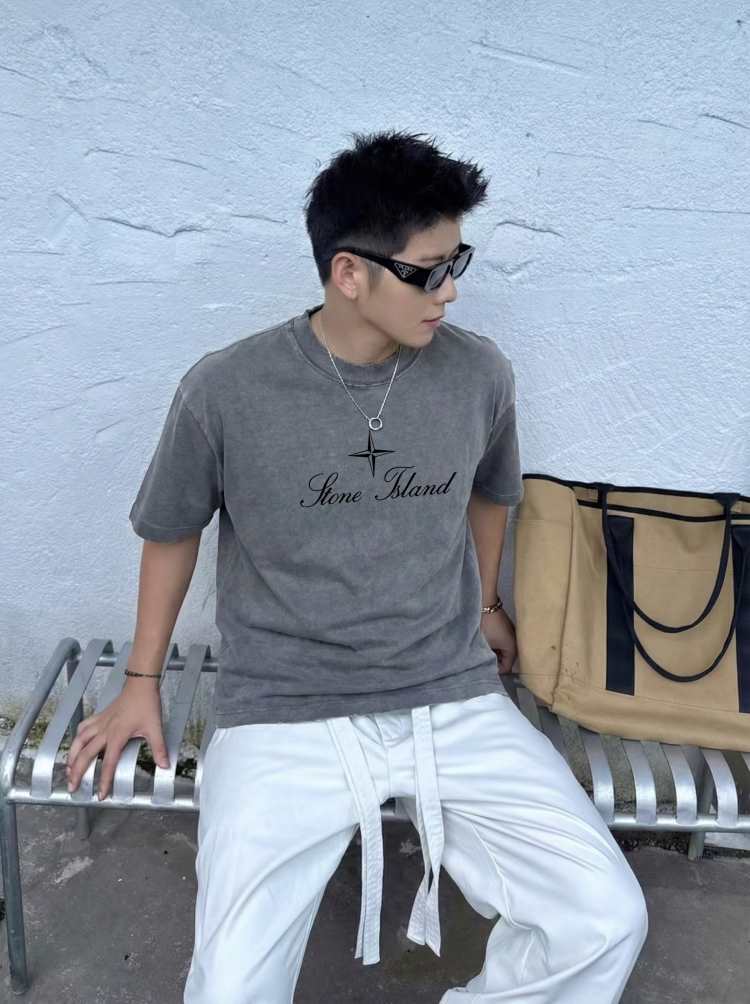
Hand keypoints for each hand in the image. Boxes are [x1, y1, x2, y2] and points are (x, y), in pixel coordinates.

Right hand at [65, 685, 169, 799]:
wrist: (140, 685)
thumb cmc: (146, 704)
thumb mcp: (155, 728)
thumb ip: (159, 748)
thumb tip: (164, 764)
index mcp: (117, 736)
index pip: (108, 764)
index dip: (104, 781)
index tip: (101, 794)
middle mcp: (105, 731)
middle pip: (85, 755)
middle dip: (77, 773)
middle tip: (72, 786)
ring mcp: (100, 723)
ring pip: (79, 741)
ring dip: (71, 756)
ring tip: (67, 769)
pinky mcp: (100, 716)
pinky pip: (83, 727)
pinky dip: (77, 737)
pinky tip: (76, 743)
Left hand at [480, 607, 517, 676]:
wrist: (486, 604)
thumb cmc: (486, 626)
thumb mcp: (485, 646)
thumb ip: (488, 660)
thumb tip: (489, 670)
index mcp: (513, 649)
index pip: (506, 668)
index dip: (496, 672)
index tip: (485, 674)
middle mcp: (515, 643)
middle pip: (506, 660)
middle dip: (495, 663)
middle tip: (483, 665)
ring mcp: (511, 636)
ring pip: (503, 652)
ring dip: (494, 655)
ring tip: (483, 656)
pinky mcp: (506, 630)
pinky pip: (502, 644)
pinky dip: (495, 647)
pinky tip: (486, 647)